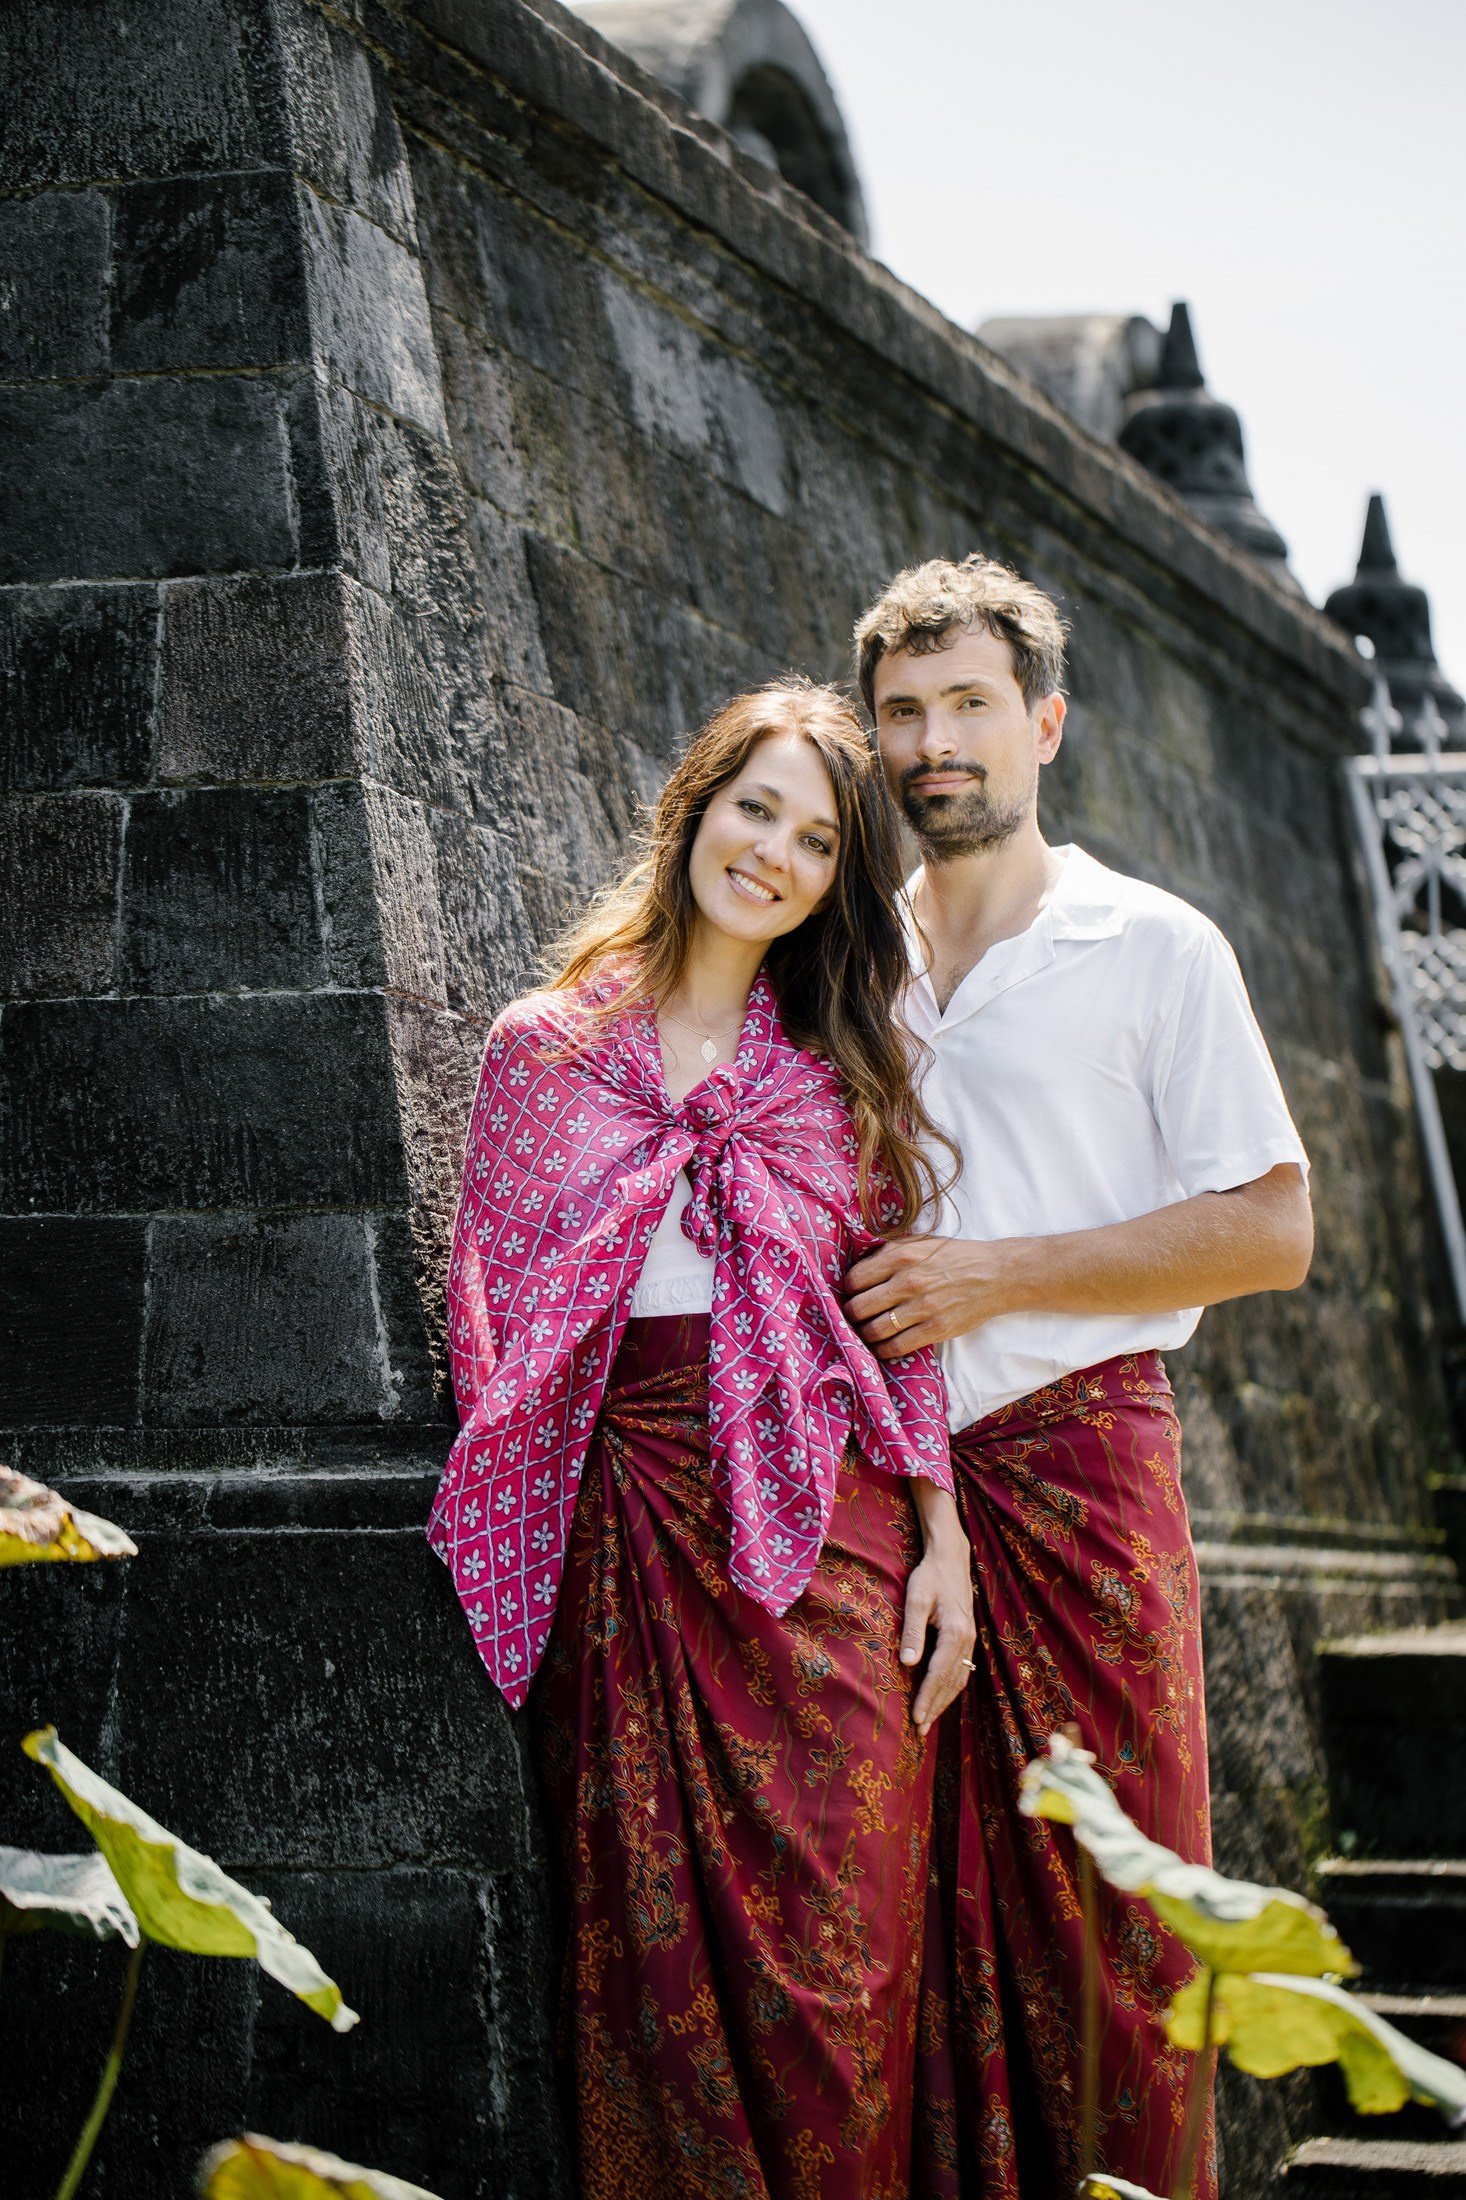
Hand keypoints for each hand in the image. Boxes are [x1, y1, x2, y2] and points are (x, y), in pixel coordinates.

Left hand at [845, 1235, 1016, 1358]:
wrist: (995, 1274)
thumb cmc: (954, 1256)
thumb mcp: (920, 1242)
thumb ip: (889, 1252)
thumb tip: (857, 1267)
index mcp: (901, 1256)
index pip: (855, 1279)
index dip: (849, 1290)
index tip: (853, 1294)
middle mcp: (908, 1282)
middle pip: (858, 1308)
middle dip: (851, 1315)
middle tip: (855, 1317)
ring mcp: (922, 1307)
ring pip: (874, 1331)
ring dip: (864, 1335)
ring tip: (866, 1333)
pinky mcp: (936, 1329)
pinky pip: (896, 1347)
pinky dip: (883, 1351)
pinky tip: (882, 1347)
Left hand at [900, 1503, 976, 1737]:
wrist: (950, 1558)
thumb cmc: (930, 1576)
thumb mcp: (916, 1599)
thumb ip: (912, 1631)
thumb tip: (908, 1664)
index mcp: (956, 1633)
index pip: (939, 1674)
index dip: (927, 1698)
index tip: (916, 1718)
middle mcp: (968, 1641)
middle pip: (952, 1683)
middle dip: (935, 1708)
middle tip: (919, 1731)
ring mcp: (971, 1641)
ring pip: (959, 1680)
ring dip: (943, 1702)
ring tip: (928, 1721)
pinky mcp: (968, 1639)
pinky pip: (961, 1671)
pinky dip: (950, 1689)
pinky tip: (939, 1698)